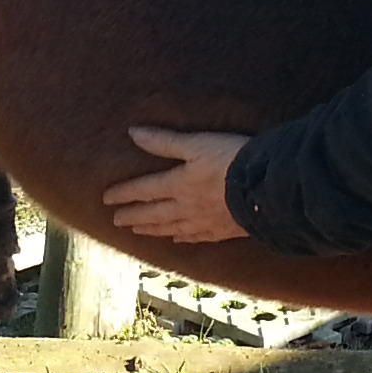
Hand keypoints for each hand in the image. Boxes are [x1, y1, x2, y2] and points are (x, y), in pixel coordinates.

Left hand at [103, 126, 249, 242]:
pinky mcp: (221, 230)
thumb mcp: (197, 144)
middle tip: (115, 221)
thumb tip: (134, 133)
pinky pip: (195, 237)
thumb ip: (165, 141)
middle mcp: (185, 207)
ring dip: (151, 229)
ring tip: (137, 231)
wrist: (264, 189)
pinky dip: (181, 238)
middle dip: (133, 215)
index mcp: (178, 184)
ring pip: (170, 227)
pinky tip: (176, 239)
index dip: (124, 193)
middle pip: (153, 213)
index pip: (144, 189)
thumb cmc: (231, 160)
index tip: (106, 198)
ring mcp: (203, 221)